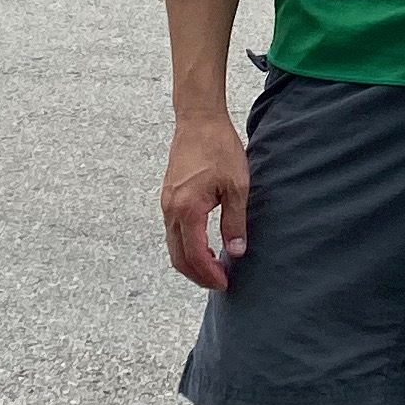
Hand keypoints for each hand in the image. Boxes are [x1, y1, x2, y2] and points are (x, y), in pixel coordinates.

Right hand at [162, 107, 251, 289]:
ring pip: (173, 245)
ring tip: (215, 267)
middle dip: (197, 275)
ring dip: (191, 261)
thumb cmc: (219, 148)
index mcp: (188, 210)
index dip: (209, 275)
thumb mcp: (237, 186)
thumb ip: (235, 222)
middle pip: (178, 257)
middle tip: (219, 282)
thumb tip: (237, 251)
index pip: (194, 255)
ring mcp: (167, 204)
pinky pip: (173, 231)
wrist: (199, 120)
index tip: (224, 283)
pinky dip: (186, 246)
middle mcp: (171, 210)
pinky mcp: (168, 197)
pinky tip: (205, 245)